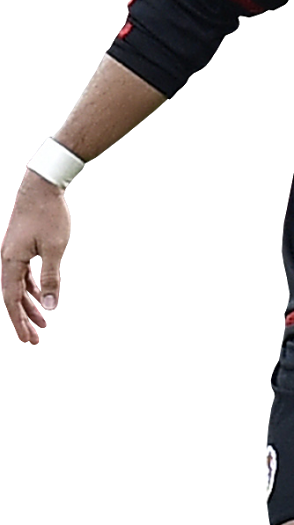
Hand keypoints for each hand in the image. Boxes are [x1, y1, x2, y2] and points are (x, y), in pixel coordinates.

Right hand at [1, 172, 70, 344]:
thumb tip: (50, 307)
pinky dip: (32, 289)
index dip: (18, 321)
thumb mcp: (54, 250)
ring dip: (28, 305)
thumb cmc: (49, 215)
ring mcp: (13, 252)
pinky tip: (41, 299)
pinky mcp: (20, 246)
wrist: (42, 185)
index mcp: (11, 261)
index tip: (27, 339)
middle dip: (22, 319)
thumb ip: (51, 280)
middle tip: (32, 340)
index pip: (11, 299)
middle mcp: (7, 258)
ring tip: (42, 324)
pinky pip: (24, 275)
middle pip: (12, 296)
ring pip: (18, 286)